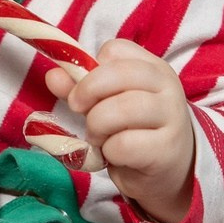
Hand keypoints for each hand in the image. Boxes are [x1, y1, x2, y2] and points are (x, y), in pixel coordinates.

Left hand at [45, 39, 194, 222]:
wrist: (171, 173)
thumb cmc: (136, 131)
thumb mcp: (108, 104)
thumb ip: (80, 88)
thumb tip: (52, 76)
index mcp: (153, 67)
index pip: (116, 50)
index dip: (90, 69)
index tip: (82, 90)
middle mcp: (167, 86)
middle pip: (118, 73)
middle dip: (87, 92)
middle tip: (78, 110)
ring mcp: (171, 117)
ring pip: (120, 109)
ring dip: (97, 125)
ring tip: (98, 136)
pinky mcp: (166, 150)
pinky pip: (123, 144)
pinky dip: (109, 151)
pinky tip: (115, 155)